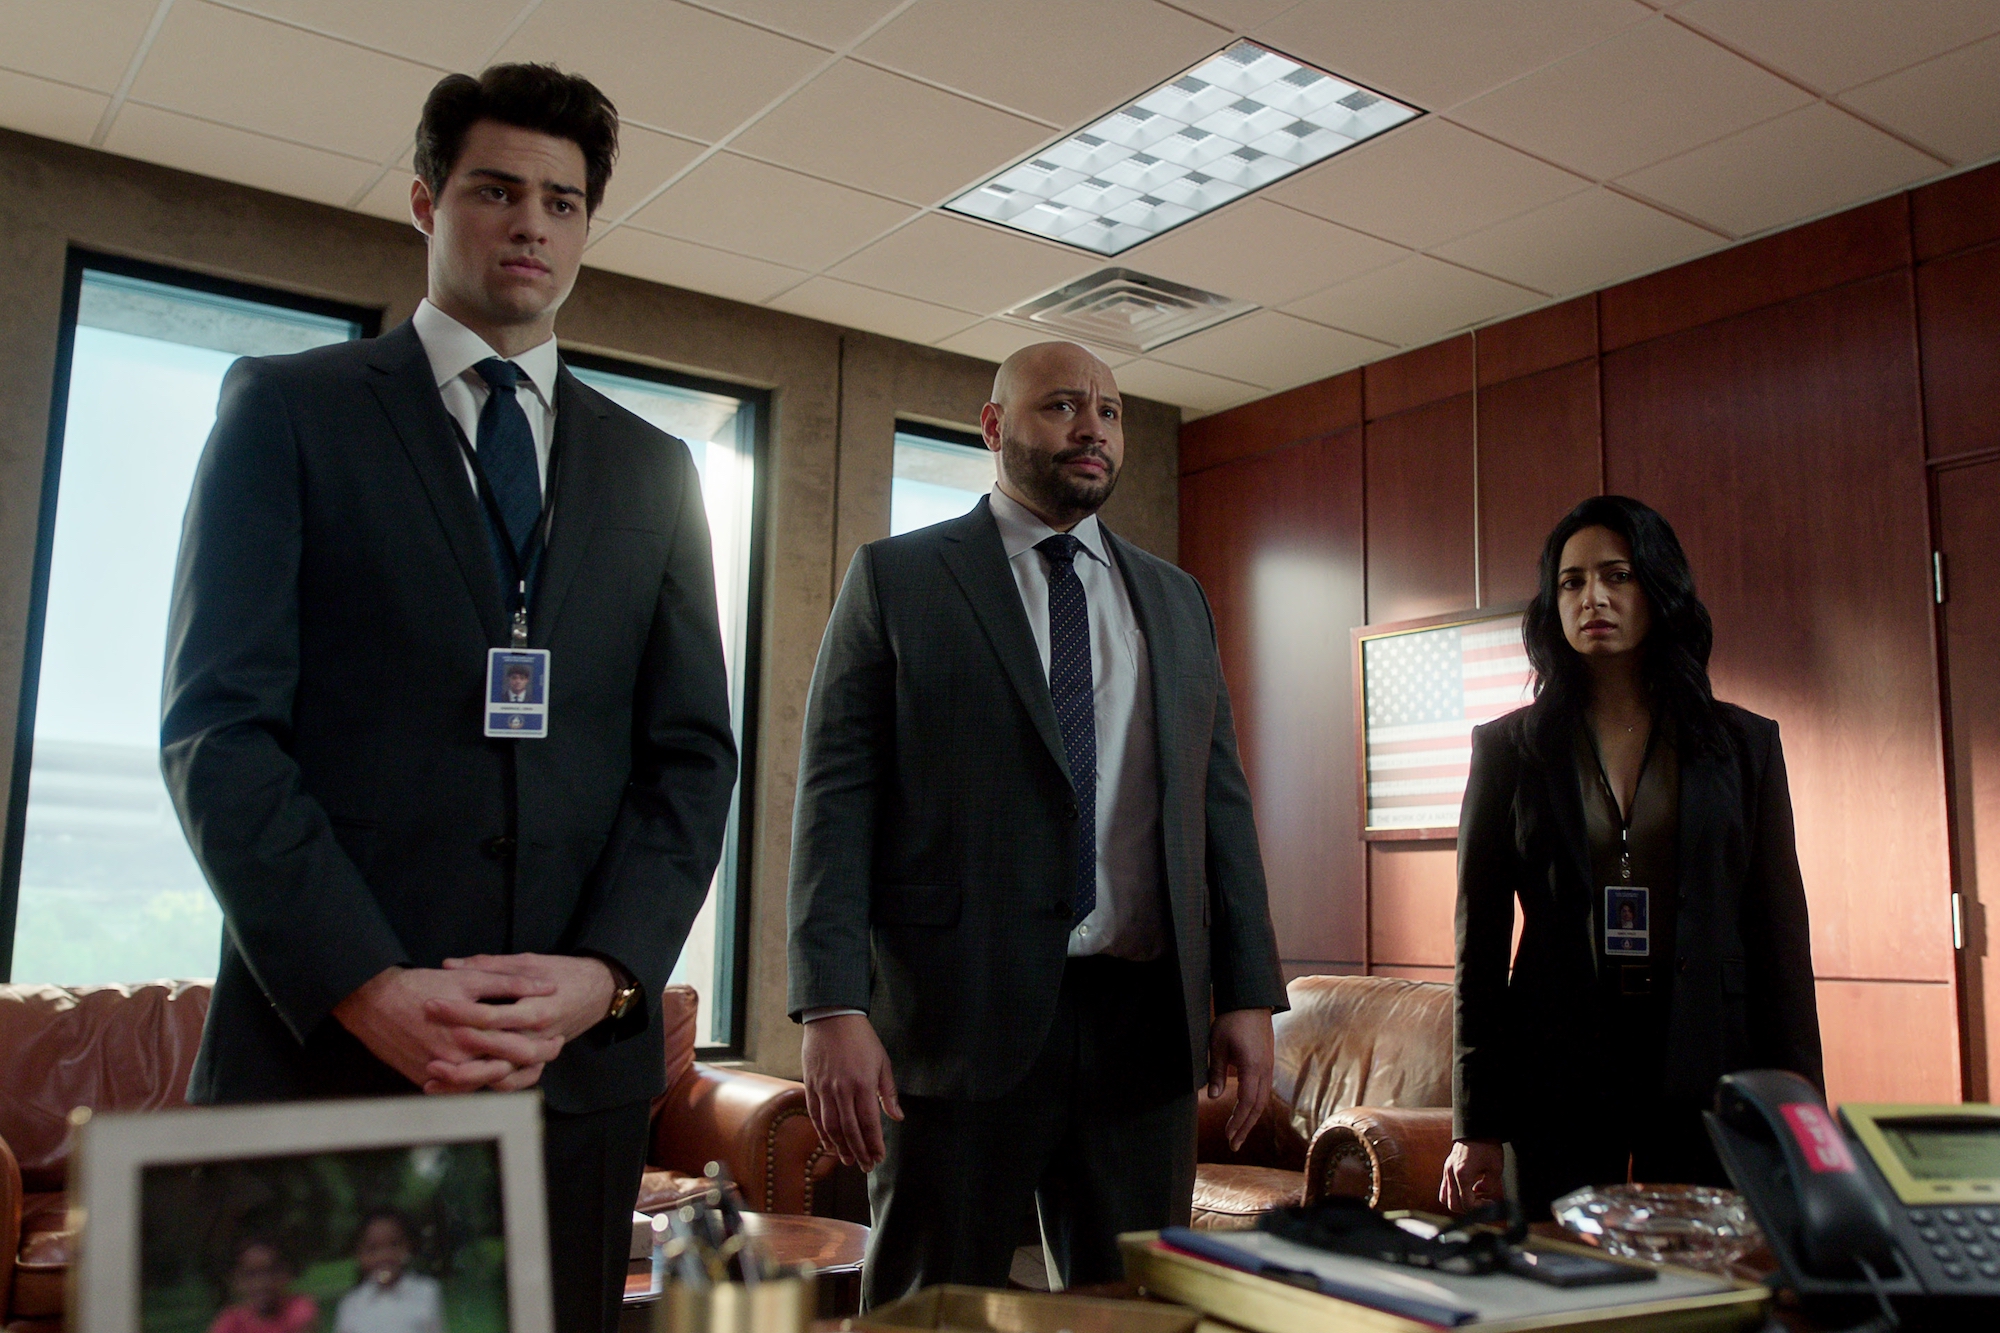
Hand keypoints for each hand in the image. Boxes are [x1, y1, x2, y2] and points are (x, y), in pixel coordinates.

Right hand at [332, 965, 562, 1094]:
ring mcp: (440, 1075)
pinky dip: (480, 1080)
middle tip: (551, 1051)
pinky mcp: (425, 1080)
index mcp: (473, 1035)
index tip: (558, 1037)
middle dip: (533, 1063)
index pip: (520, 1049)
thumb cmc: (421, 986)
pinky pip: (460, 1089)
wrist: (372, 1002)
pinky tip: (495, 1067)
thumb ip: (510, 984)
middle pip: (507, 1072)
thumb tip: (547, 987)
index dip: (544, 1045)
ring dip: (509, 1074)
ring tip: (530, 1061)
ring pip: (484, 1084)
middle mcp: (457, 1061)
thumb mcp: (469, 979)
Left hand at [424, 953, 618, 1091]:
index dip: (459, 1012)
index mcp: (537, 1009)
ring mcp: (539, 1053)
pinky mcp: (539, 1062)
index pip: (492, 1015)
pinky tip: (459, 1085)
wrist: (599, 991)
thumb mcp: (530, 961)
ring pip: (503, 1076)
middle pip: (495, 1053)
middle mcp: (539, 1036)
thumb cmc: (565, 972)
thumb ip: (490, 966)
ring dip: (468, 1079)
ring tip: (434, 1074)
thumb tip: (450, 964)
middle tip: (427, 1049)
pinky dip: (487, 1087)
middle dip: (458, 1053)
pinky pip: (514, 1083)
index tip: (431, 1005)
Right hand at [802, 1014, 901, 1170]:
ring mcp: (824, 1089)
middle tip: (865, 1167)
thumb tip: (897, 1118)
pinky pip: (815, 1115)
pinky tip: (828, 1144)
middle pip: (850, 1130)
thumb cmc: (862, 1039)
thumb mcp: (882, 1062)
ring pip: (831, 1126)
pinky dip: (821, 1133)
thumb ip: (888, 1092)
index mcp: (863, 1084)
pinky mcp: (810, 1085)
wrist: (832, 1018)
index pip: (869, 1123)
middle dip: (859, 1152)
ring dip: (840, 1147)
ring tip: (848, 1160)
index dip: (874, 1143)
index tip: (879, 1158)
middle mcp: (842, 1090)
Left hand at [1208, 1007, 1274, 1151]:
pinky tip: (1245, 1112)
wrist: (1251, 1001)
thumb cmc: (1231, 1020)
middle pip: (1257, 1107)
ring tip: (1239, 1134)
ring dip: (1251, 1119)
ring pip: (1262, 1100)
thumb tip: (1214, 1097)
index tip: (1229, 1136)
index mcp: (1252, 1067)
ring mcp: (1268, 1067)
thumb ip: (1216, 1072)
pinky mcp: (1267, 1063)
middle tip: (1234, 1145)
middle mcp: (1264, 1070)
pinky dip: (1254, 1106)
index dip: (1238, 1122)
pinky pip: (1263, 1090)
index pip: (1247, 1102)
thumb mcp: (1217, 1044)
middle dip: (1245, 1127)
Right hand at [1441, 1139, 1505, 1212]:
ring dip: (1459, 1202)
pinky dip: (1454, 1194)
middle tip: (1482, 1203)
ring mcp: (1446, 1170)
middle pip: (1453, 1205)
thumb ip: (1490, 1186)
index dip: (1480, 1209)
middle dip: (1469, 1209)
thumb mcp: (1495, 1168)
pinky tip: (1468, 1189)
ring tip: (1474, 1198)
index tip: (1490, 1203)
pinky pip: (1445, 1188)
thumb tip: (1481, 1193)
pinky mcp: (1447, 1167)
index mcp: (1462, 1175)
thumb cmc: (1487, 1146)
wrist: (1476, 1128)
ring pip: (1445, 1198)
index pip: (1467, 1204)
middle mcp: (1451, 1174)